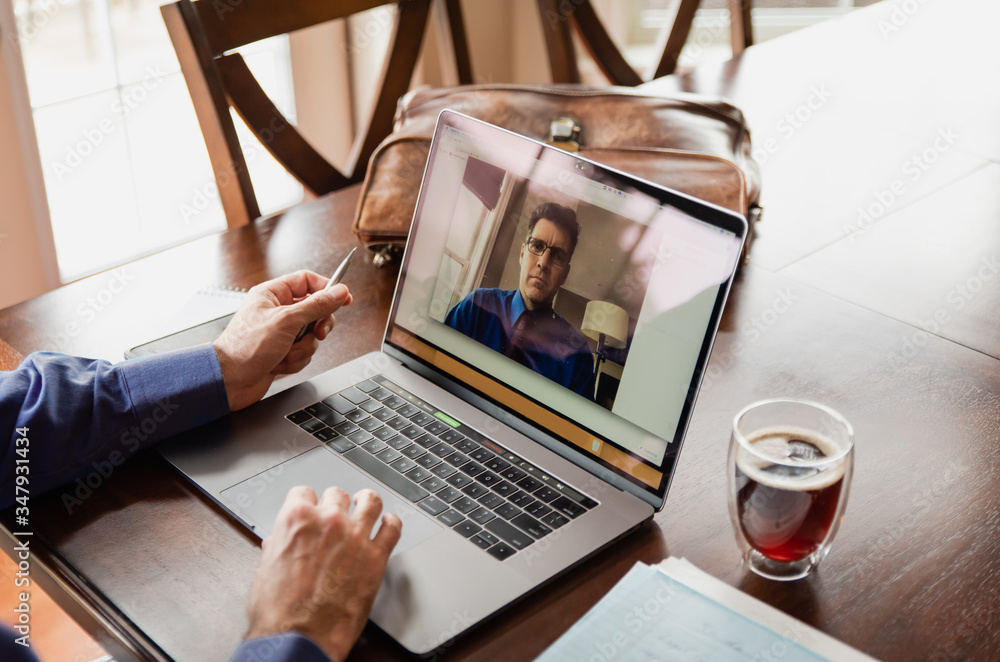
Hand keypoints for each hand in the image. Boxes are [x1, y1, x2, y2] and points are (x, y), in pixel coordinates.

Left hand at [213, 271, 352, 410]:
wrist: (229, 381)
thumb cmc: (246, 347)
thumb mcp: (287, 321)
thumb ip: (317, 305)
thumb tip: (339, 292)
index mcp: (273, 294)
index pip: (308, 281)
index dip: (328, 289)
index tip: (344, 298)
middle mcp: (277, 311)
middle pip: (315, 311)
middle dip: (317, 327)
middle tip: (317, 333)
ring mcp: (280, 333)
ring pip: (311, 335)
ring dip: (303, 348)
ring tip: (286, 353)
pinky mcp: (282, 351)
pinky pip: (304, 352)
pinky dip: (295, 361)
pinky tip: (279, 364)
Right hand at [245, 487, 401, 660]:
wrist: (299, 640)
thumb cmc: (279, 613)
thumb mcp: (266, 571)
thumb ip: (277, 548)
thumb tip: (278, 543)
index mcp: (296, 520)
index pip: (303, 493)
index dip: (308, 501)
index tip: (312, 506)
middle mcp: (328, 521)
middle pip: (337, 495)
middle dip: (336, 503)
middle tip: (337, 513)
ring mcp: (355, 536)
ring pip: (370, 502)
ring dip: (367, 502)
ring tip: (366, 504)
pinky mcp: (376, 557)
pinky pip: (392, 528)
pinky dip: (392, 523)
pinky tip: (388, 524)